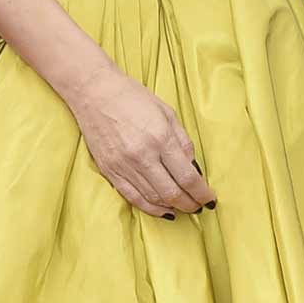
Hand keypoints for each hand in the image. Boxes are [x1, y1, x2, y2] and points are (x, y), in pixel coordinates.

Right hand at [69, 68, 215, 217]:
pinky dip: (150, 207)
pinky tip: (163, 210)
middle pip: (172, 192)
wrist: (94, 92)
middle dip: (190, 204)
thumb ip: (183, 141)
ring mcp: (124, 165)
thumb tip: (193, 168)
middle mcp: (143, 155)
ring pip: (154, 198)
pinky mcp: (110, 171)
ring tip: (183, 208)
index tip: (209, 199)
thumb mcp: (167, 112)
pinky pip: (133, 197)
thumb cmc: (133, 97)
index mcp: (161, 138)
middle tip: (198, 207)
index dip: (201, 192)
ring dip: (172, 207)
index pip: (188, 176)